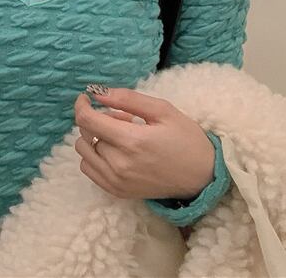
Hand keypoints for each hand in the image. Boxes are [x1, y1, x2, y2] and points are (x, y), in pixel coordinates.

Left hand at [73, 86, 214, 200]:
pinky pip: (90, 170)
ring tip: (120, 136)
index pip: (87, 120)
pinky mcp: (118, 192)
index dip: (82, 105)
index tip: (86, 97)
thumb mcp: (162, 109)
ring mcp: (117, 181)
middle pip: (86, 134)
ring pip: (84, 152)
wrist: (203, 176)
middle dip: (98, 120)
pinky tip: (116, 151)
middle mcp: (120, 164)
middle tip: (123, 118)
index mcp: (131, 141)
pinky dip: (95, 156)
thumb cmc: (186, 138)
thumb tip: (97, 92)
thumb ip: (127, 98)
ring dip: (95, 138)